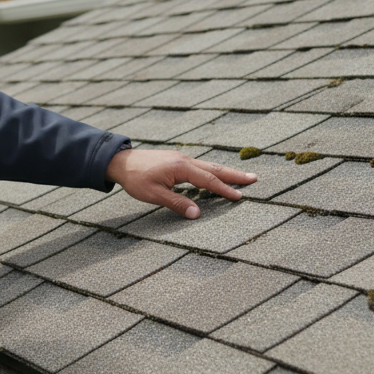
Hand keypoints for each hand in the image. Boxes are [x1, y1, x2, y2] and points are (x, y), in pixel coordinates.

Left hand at [106, 149, 257, 218]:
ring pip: (208, 166)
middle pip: (214, 168)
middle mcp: (184, 160)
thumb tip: (197, 214)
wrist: (120, 161)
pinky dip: (212, 171)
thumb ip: (177, 203)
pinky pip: (199, 166)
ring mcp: (181, 159)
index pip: (208, 180)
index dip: (224, 189)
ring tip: (242, 177)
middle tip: (254, 178)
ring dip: (225, 172)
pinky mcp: (176, 161)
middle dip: (234, 174)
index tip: (240, 196)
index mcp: (181, 167)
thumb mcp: (154, 195)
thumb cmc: (135, 178)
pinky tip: (216, 176)